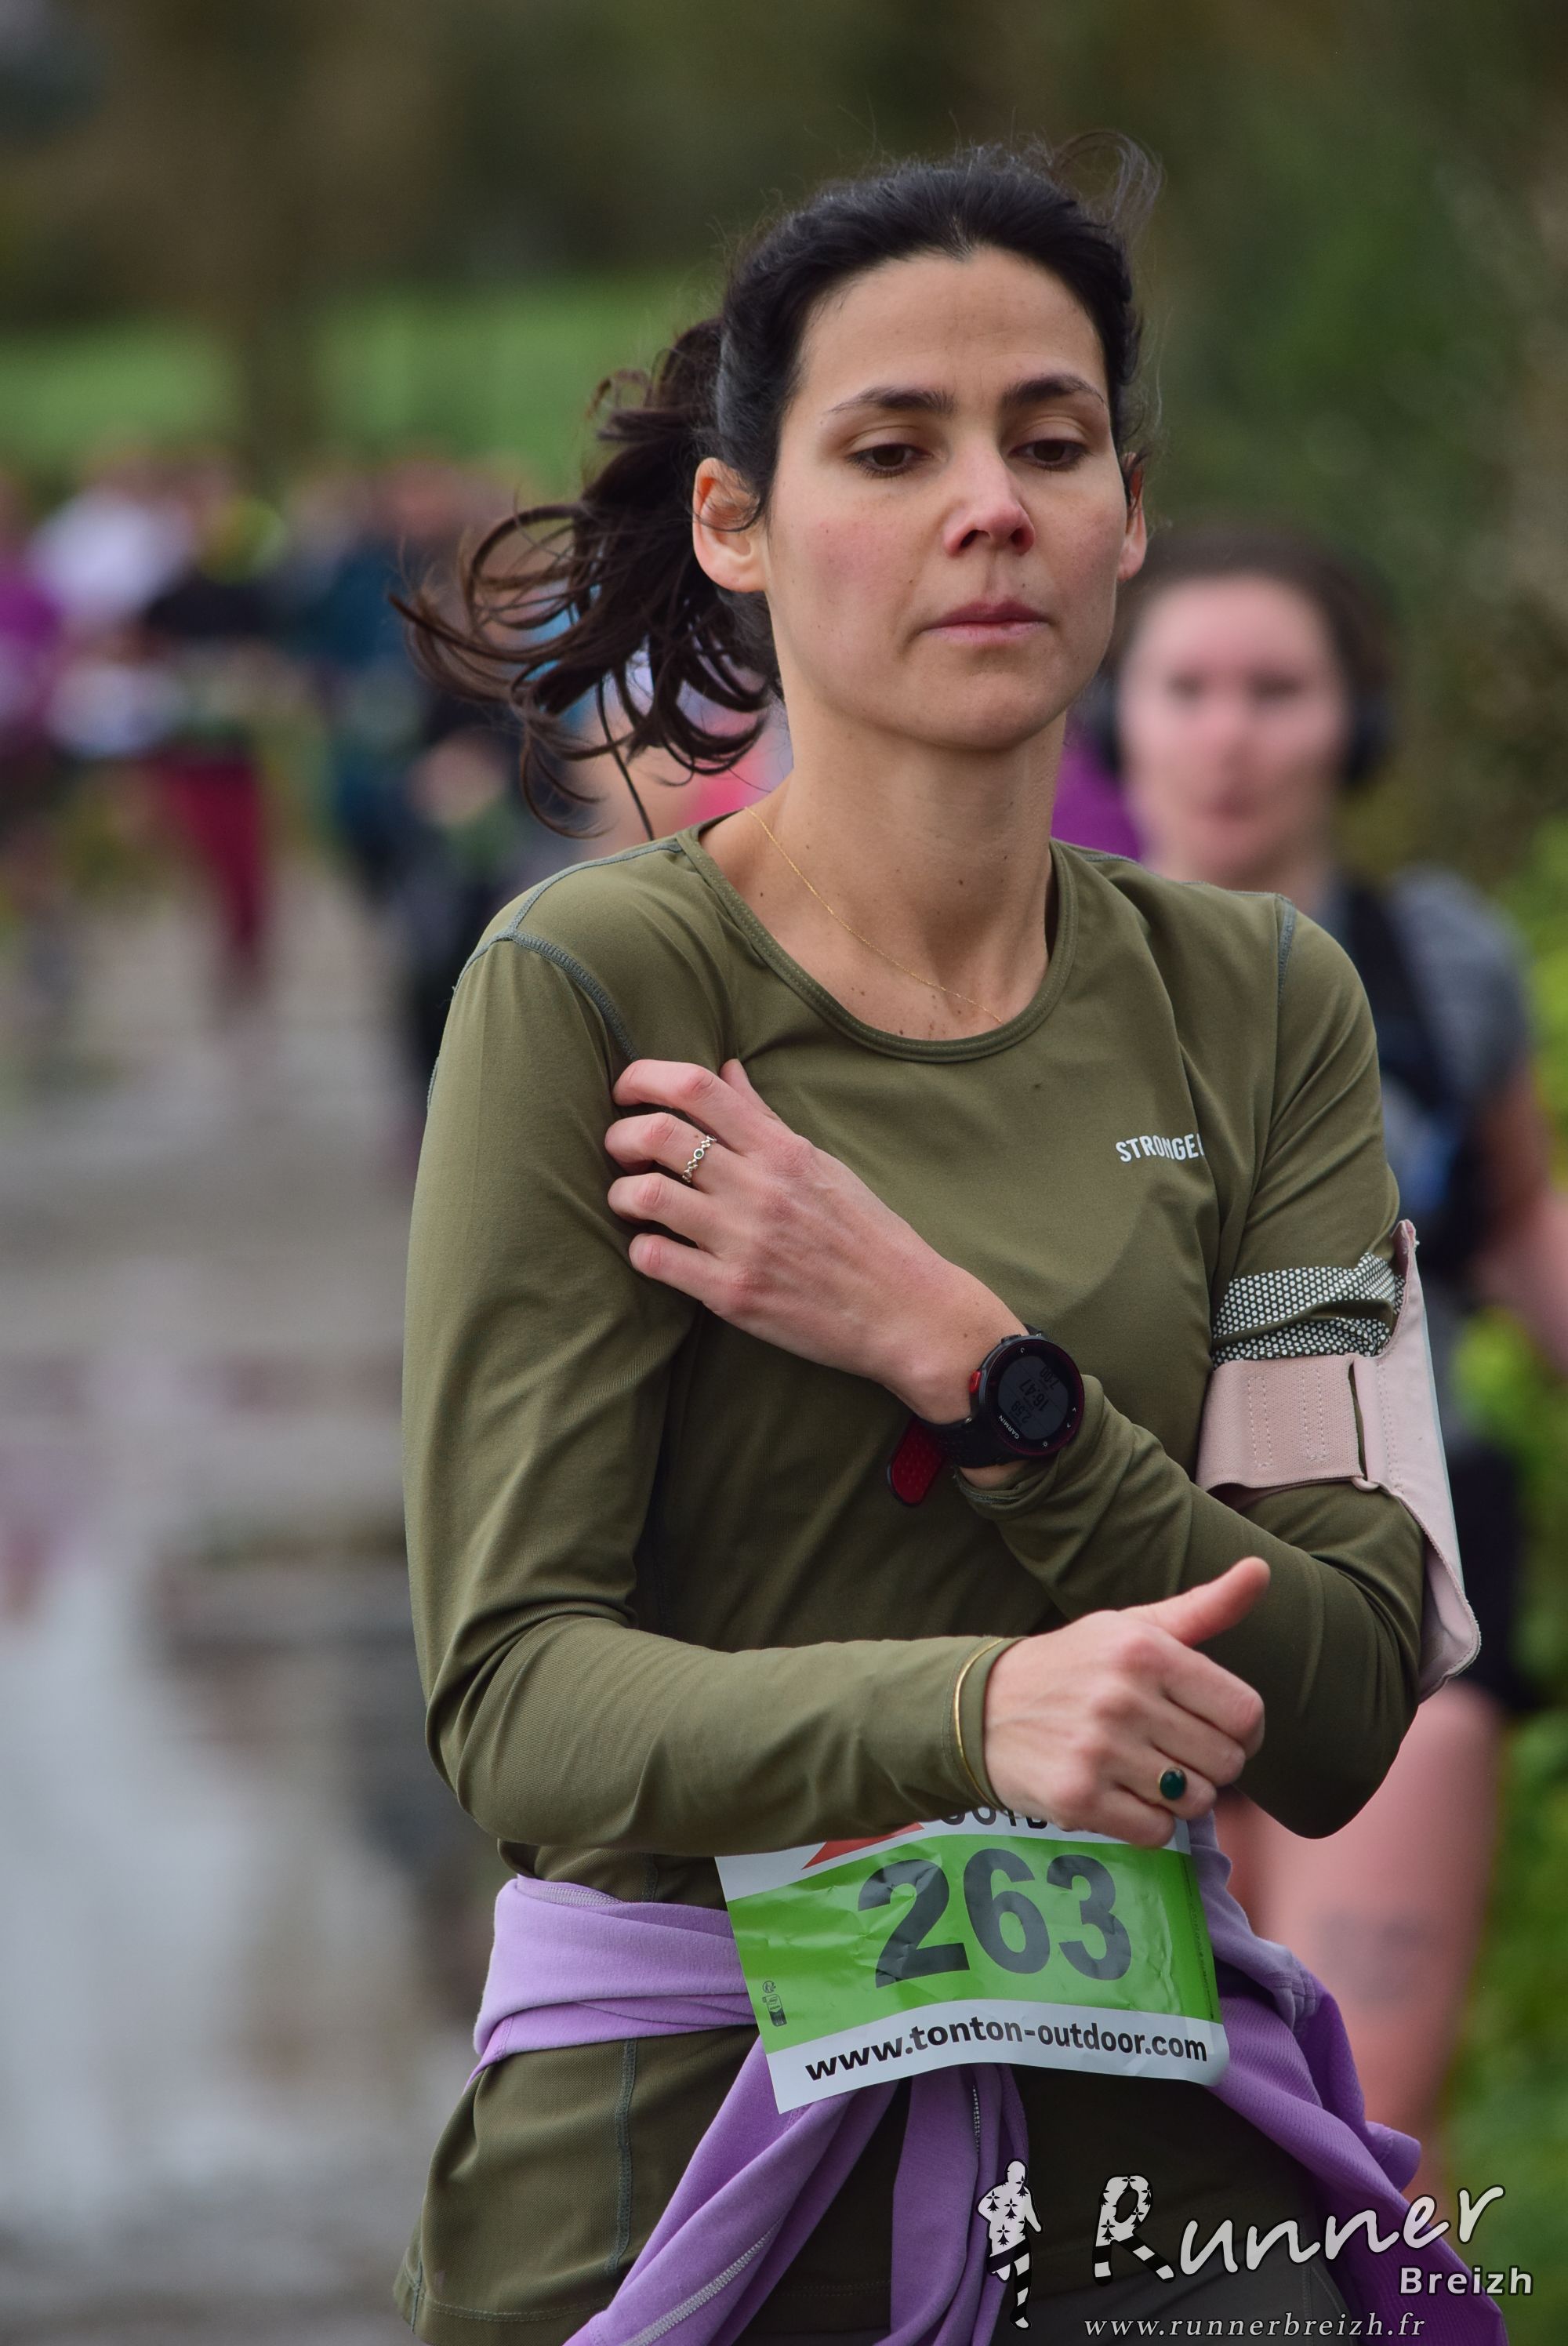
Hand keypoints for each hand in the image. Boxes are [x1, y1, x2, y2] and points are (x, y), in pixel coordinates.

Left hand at [604, 1057, 1019, 1411]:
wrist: (907, 1311)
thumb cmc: (866, 1235)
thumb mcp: (823, 1164)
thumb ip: (766, 1120)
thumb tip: (728, 1070)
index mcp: (782, 1149)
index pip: (698, 1087)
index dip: (645, 1078)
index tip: (628, 1091)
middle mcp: (759, 1188)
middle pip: (657, 1134)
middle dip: (620, 1136)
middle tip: (620, 1150)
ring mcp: (744, 1241)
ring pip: (644, 1197)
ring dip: (621, 1195)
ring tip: (629, 1202)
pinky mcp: (733, 1294)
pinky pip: (656, 1260)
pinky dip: (641, 1250)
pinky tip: (654, 1251)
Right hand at [981, 1558, 1269, 1847]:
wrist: (981, 1707)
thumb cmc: (1074, 1666)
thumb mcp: (1132, 1627)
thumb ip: (1204, 1607)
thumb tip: (1261, 1569)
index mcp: (1146, 1650)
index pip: (1245, 1713)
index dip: (1243, 1731)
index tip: (1216, 1730)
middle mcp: (1124, 1697)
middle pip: (1226, 1762)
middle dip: (1208, 1765)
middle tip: (1170, 1751)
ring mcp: (1099, 1750)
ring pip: (1194, 1801)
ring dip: (1178, 1796)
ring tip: (1143, 1772)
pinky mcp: (1078, 1798)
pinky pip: (1157, 1831)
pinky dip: (1149, 1822)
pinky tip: (1119, 1794)